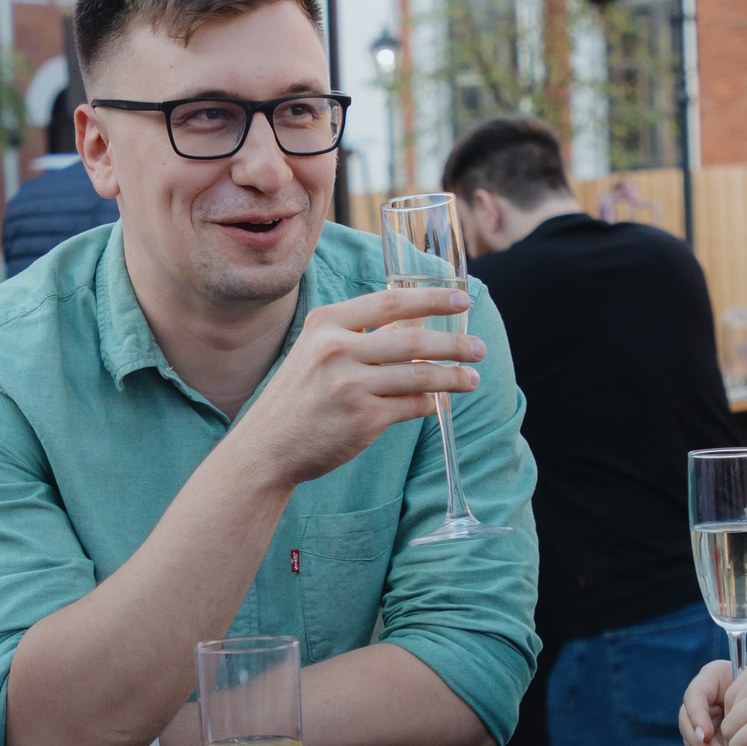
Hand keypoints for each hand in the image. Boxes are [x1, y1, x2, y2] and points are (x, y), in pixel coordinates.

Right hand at [228, 287, 482, 490]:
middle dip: (454, 344)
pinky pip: (412, 406)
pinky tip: (440, 403)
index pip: (390, 302)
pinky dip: (431, 404)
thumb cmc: (297, 397)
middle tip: (479, 347)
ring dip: (453, 377)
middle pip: (413, 340)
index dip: (431, 299)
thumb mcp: (317, 351)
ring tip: (472, 378)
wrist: (268, 446)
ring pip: (420, 376)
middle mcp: (337, 350)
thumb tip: (418, 321)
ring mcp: (350, 386)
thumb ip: (360, 333)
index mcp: (326, 324)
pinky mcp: (363, 419)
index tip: (461, 299)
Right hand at [679, 658, 734, 745]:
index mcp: (714, 677)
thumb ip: (746, 706)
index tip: (706, 736)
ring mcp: (704, 720)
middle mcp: (704, 698)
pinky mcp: (710, 741)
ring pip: (692, 742)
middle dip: (702, 745)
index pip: (695, 694)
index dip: (697, 717)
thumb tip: (737, 732)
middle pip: (686, 722)